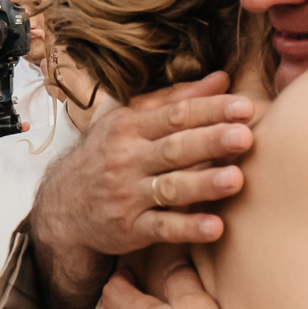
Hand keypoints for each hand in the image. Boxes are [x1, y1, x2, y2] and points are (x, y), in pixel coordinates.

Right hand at [49, 72, 255, 252]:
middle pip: (174, 148)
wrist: (62, 207)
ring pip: (170, 188)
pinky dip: (187, 228)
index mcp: (129, 128)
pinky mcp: (129, 229)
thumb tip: (222, 79)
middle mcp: (127, 159)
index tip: (245, 107)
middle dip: (210, 142)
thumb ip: (177, 101)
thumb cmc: (106, 157)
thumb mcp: (130, 122)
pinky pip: (162, 229)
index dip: (210, 110)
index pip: (175, 115)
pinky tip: (215, 228)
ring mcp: (127, 196)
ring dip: (203, 184)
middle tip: (245, 137)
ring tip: (235, 179)